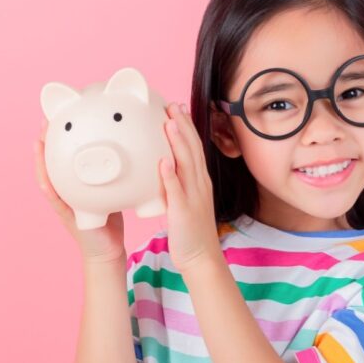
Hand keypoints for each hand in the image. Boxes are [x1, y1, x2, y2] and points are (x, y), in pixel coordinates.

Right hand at [33, 117, 126, 264]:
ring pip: (49, 174)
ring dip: (42, 157)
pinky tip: (44, 174)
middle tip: (47, 117)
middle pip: (55, 159)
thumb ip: (120, 170)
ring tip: (39, 138)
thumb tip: (134, 146)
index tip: (64, 112)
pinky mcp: (67, 214)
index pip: (70, 153)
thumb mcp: (117, 188)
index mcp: (79, 180)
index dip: (66, 134)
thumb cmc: (113, 217)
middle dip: (50, 139)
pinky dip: (48, 184)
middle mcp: (68, 187)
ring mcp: (64, 200)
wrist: (108, 248)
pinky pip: (55, 198)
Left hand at [158, 102, 222, 272]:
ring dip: (178, 143)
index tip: (176, 108)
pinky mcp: (183, 211)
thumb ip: (175, 181)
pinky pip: (176, 191)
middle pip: (192, 149)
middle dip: (183, 125)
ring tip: (169, 123)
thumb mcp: (184, 199)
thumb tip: (162, 164)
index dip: (186, 126)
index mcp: (199, 180)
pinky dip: (170, 176)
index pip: (194, 147)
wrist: (201, 257)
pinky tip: (163, 162)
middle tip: (172, 105)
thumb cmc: (189, 229)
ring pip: (187, 164)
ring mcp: (193, 197)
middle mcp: (199, 184)